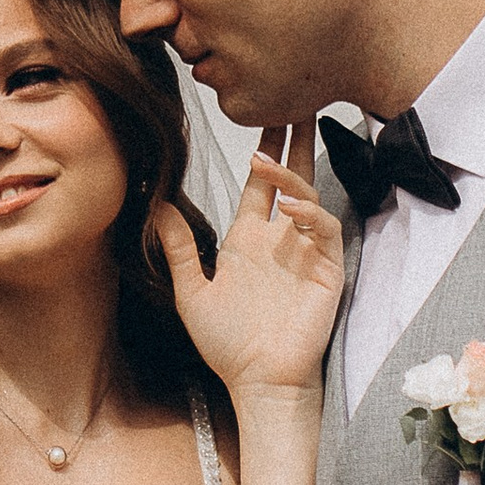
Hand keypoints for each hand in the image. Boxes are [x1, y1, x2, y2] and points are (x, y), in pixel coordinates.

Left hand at [155, 126, 343, 399]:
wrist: (258, 381)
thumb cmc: (228, 344)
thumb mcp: (192, 292)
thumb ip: (179, 249)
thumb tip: (157, 206)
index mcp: (248, 240)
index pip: (260, 183)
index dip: (264, 150)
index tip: (264, 115)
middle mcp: (279, 239)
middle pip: (290, 178)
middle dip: (294, 142)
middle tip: (297, 103)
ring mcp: (305, 253)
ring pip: (308, 197)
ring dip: (291, 176)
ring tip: (269, 160)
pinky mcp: (326, 271)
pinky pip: (326, 232)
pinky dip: (312, 215)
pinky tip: (293, 208)